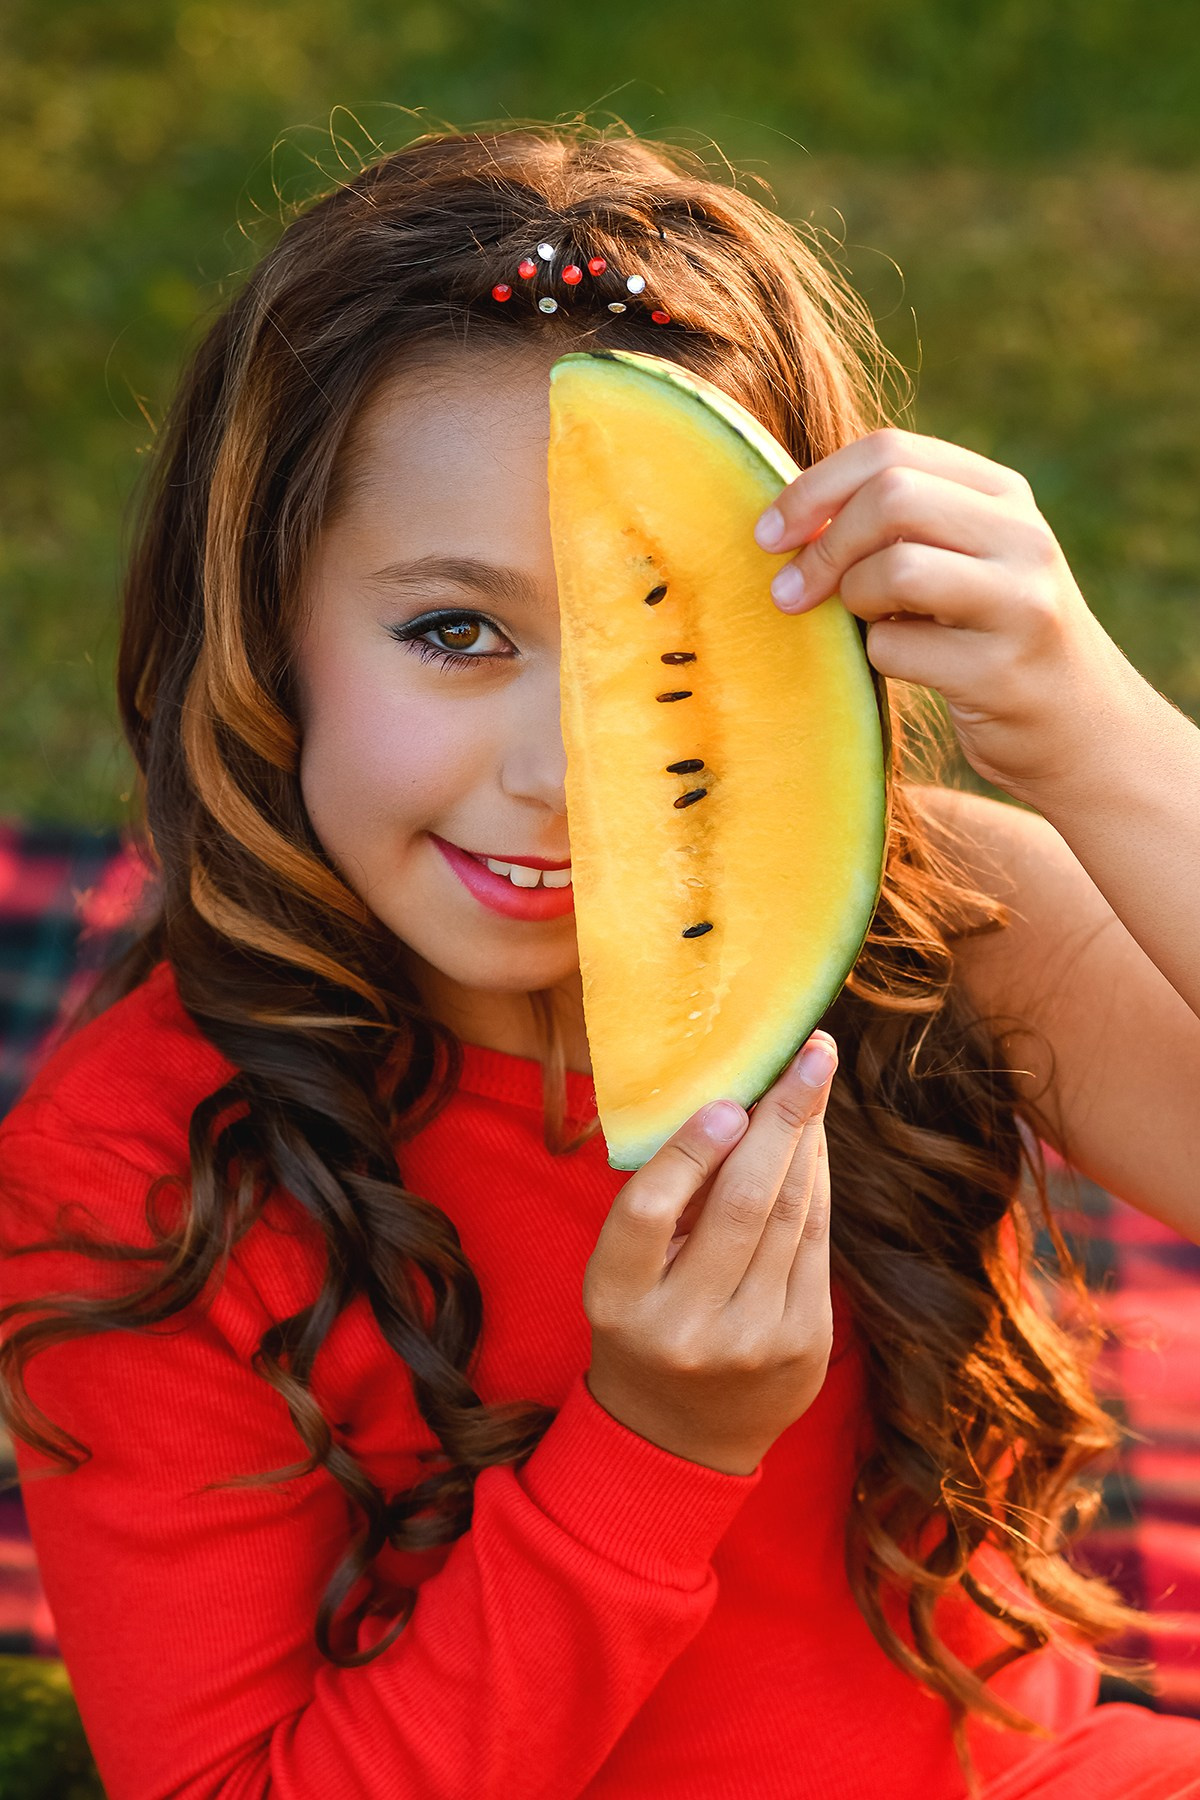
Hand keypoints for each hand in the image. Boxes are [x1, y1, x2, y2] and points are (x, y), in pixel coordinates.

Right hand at [582, 1033, 836, 1476]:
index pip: (649, 1213)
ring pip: (789, 1217)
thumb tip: (729, 1103)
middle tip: (811, 1053)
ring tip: (814, 1082)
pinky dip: (817, 1184)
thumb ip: (660, 1202)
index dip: (689, 1149)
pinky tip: (813, 1142)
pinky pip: (816, 1244)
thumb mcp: (622, 1272)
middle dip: (782, 1118)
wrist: (679, 1437)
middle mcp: (686, 1328)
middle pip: (740, 1206)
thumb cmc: (643, 1321)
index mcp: (620, 1300)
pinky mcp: (803, 1347)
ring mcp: (752, 1343)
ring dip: (807, 1140)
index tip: (728, 1098)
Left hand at [753, 428, 1140, 808]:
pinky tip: (907, 667)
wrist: (1080, 730)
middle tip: (789, 592)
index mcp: (1002, 494)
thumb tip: (786, 521)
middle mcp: (1020, 536)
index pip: (890, 451)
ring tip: (864, 625)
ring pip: (894, 568)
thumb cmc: (989, 640)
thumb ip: (898, 527)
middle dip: (823, 545)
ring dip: (851, 601)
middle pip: (890, 497)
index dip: (813, 488)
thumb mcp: (963, 562)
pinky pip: (895, 648)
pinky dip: (878, 659)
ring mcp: (1019, 602)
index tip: (768, 535)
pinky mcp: (1001, 670)